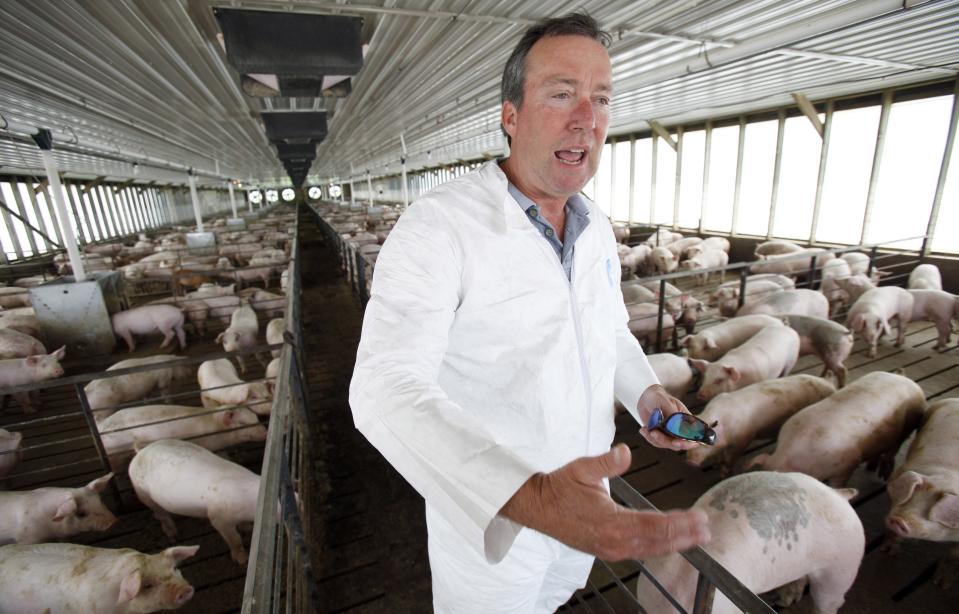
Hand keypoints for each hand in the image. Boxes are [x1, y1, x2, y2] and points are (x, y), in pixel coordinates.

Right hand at [500, 444, 709, 560]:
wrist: (537, 507)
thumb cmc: (559, 487)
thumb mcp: (581, 468)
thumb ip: (606, 461)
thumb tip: (625, 451)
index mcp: (610, 522)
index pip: (653, 525)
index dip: (679, 523)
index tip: (699, 518)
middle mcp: (613, 541)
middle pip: (656, 541)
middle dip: (684, 536)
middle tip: (707, 530)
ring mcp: (609, 549)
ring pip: (650, 549)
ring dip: (675, 543)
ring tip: (696, 538)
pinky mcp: (606, 550)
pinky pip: (639, 551)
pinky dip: (658, 546)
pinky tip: (669, 542)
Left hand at [637, 384, 700, 450]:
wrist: (645, 398)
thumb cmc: (658, 397)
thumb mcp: (666, 404)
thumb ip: (673, 416)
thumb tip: (679, 428)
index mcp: (686, 420)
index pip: (694, 435)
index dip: (689, 442)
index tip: (677, 442)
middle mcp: (680, 429)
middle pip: (679, 444)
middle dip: (667, 441)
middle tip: (654, 433)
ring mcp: (670, 433)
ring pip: (667, 444)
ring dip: (656, 438)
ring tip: (647, 429)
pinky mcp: (660, 435)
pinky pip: (656, 442)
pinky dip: (649, 437)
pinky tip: (643, 429)